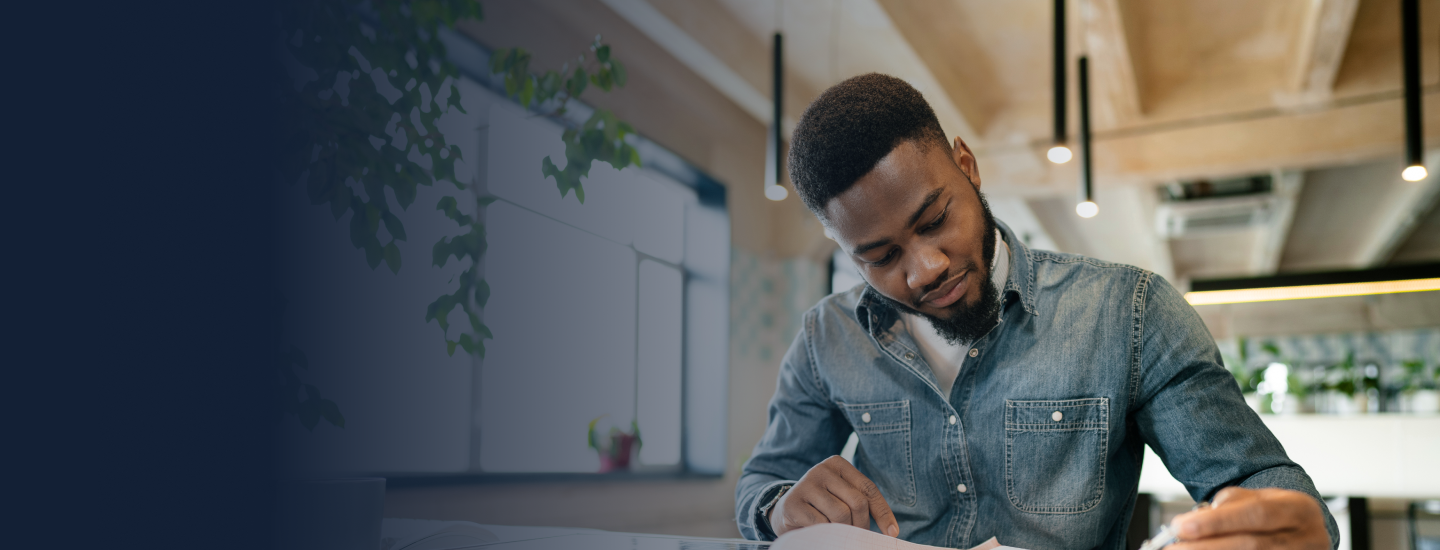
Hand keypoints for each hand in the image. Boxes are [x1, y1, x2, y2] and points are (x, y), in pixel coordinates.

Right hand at [769, 456, 899, 537]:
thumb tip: (890, 530)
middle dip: (862, 525)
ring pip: (841, 514)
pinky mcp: (794, 503)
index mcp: (837, 464)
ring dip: (844, 531)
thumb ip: (861, 503)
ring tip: (839, 534)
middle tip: (859, 537)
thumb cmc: (822, 506)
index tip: (892, 533)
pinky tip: (822, 533)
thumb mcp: (842, 496)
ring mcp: (806, 485)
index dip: (883, 513)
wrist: (786, 511)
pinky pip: (822, 524)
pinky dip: (827, 534)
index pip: (868, 488)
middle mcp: (821, 469)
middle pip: (857, 502)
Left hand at [1169, 487, 1330, 549]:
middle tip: (1173, 546)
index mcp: (1301, 509)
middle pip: (1252, 545)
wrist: (1304, 534)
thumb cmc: (1276, 514)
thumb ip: (1230, 503)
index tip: (1181, 526)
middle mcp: (1308, 539)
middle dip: (1207, 546)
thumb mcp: (1260, 498)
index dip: (1217, 521)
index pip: (1256, 513)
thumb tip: (1198, 518)